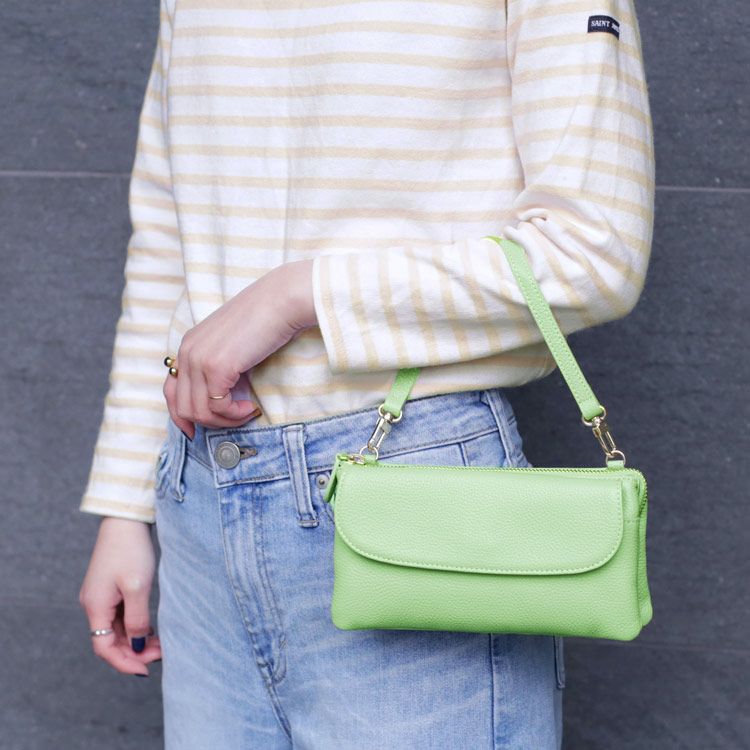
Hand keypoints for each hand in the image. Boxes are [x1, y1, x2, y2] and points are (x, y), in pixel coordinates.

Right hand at [79, 517, 161, 676]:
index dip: (124, 662)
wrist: (125, 520)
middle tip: (161, 655)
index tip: (146, 669)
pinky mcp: (111, 588)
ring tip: (161, 645)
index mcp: (95, 606)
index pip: (104, 647)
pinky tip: (152, 630)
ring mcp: (102, 596)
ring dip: (136, 640)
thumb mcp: (138, 587)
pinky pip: (121, 616)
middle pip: (110, 641)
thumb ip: (137, 619)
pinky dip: (135, 626)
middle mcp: (94, 604)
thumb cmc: (130, 550)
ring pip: (117, 629)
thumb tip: (137, 646)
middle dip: (134, 652)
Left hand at [165, 259, 316, 438]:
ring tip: (246, 411)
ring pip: (198, 412)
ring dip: (225, 420)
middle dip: (210, 422)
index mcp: (189, 345)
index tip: (195, 432)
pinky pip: (217, 407)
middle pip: (182, 407)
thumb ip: (220, 366)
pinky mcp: (216, 367)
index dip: (181, 416)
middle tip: (236, 418)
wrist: (282, 301)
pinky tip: (250, 407)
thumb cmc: (267, 320)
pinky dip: (234, 414)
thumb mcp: (233, 345)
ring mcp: (199, 359)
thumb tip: (220, 399)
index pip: (170, 390)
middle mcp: (187, 351)